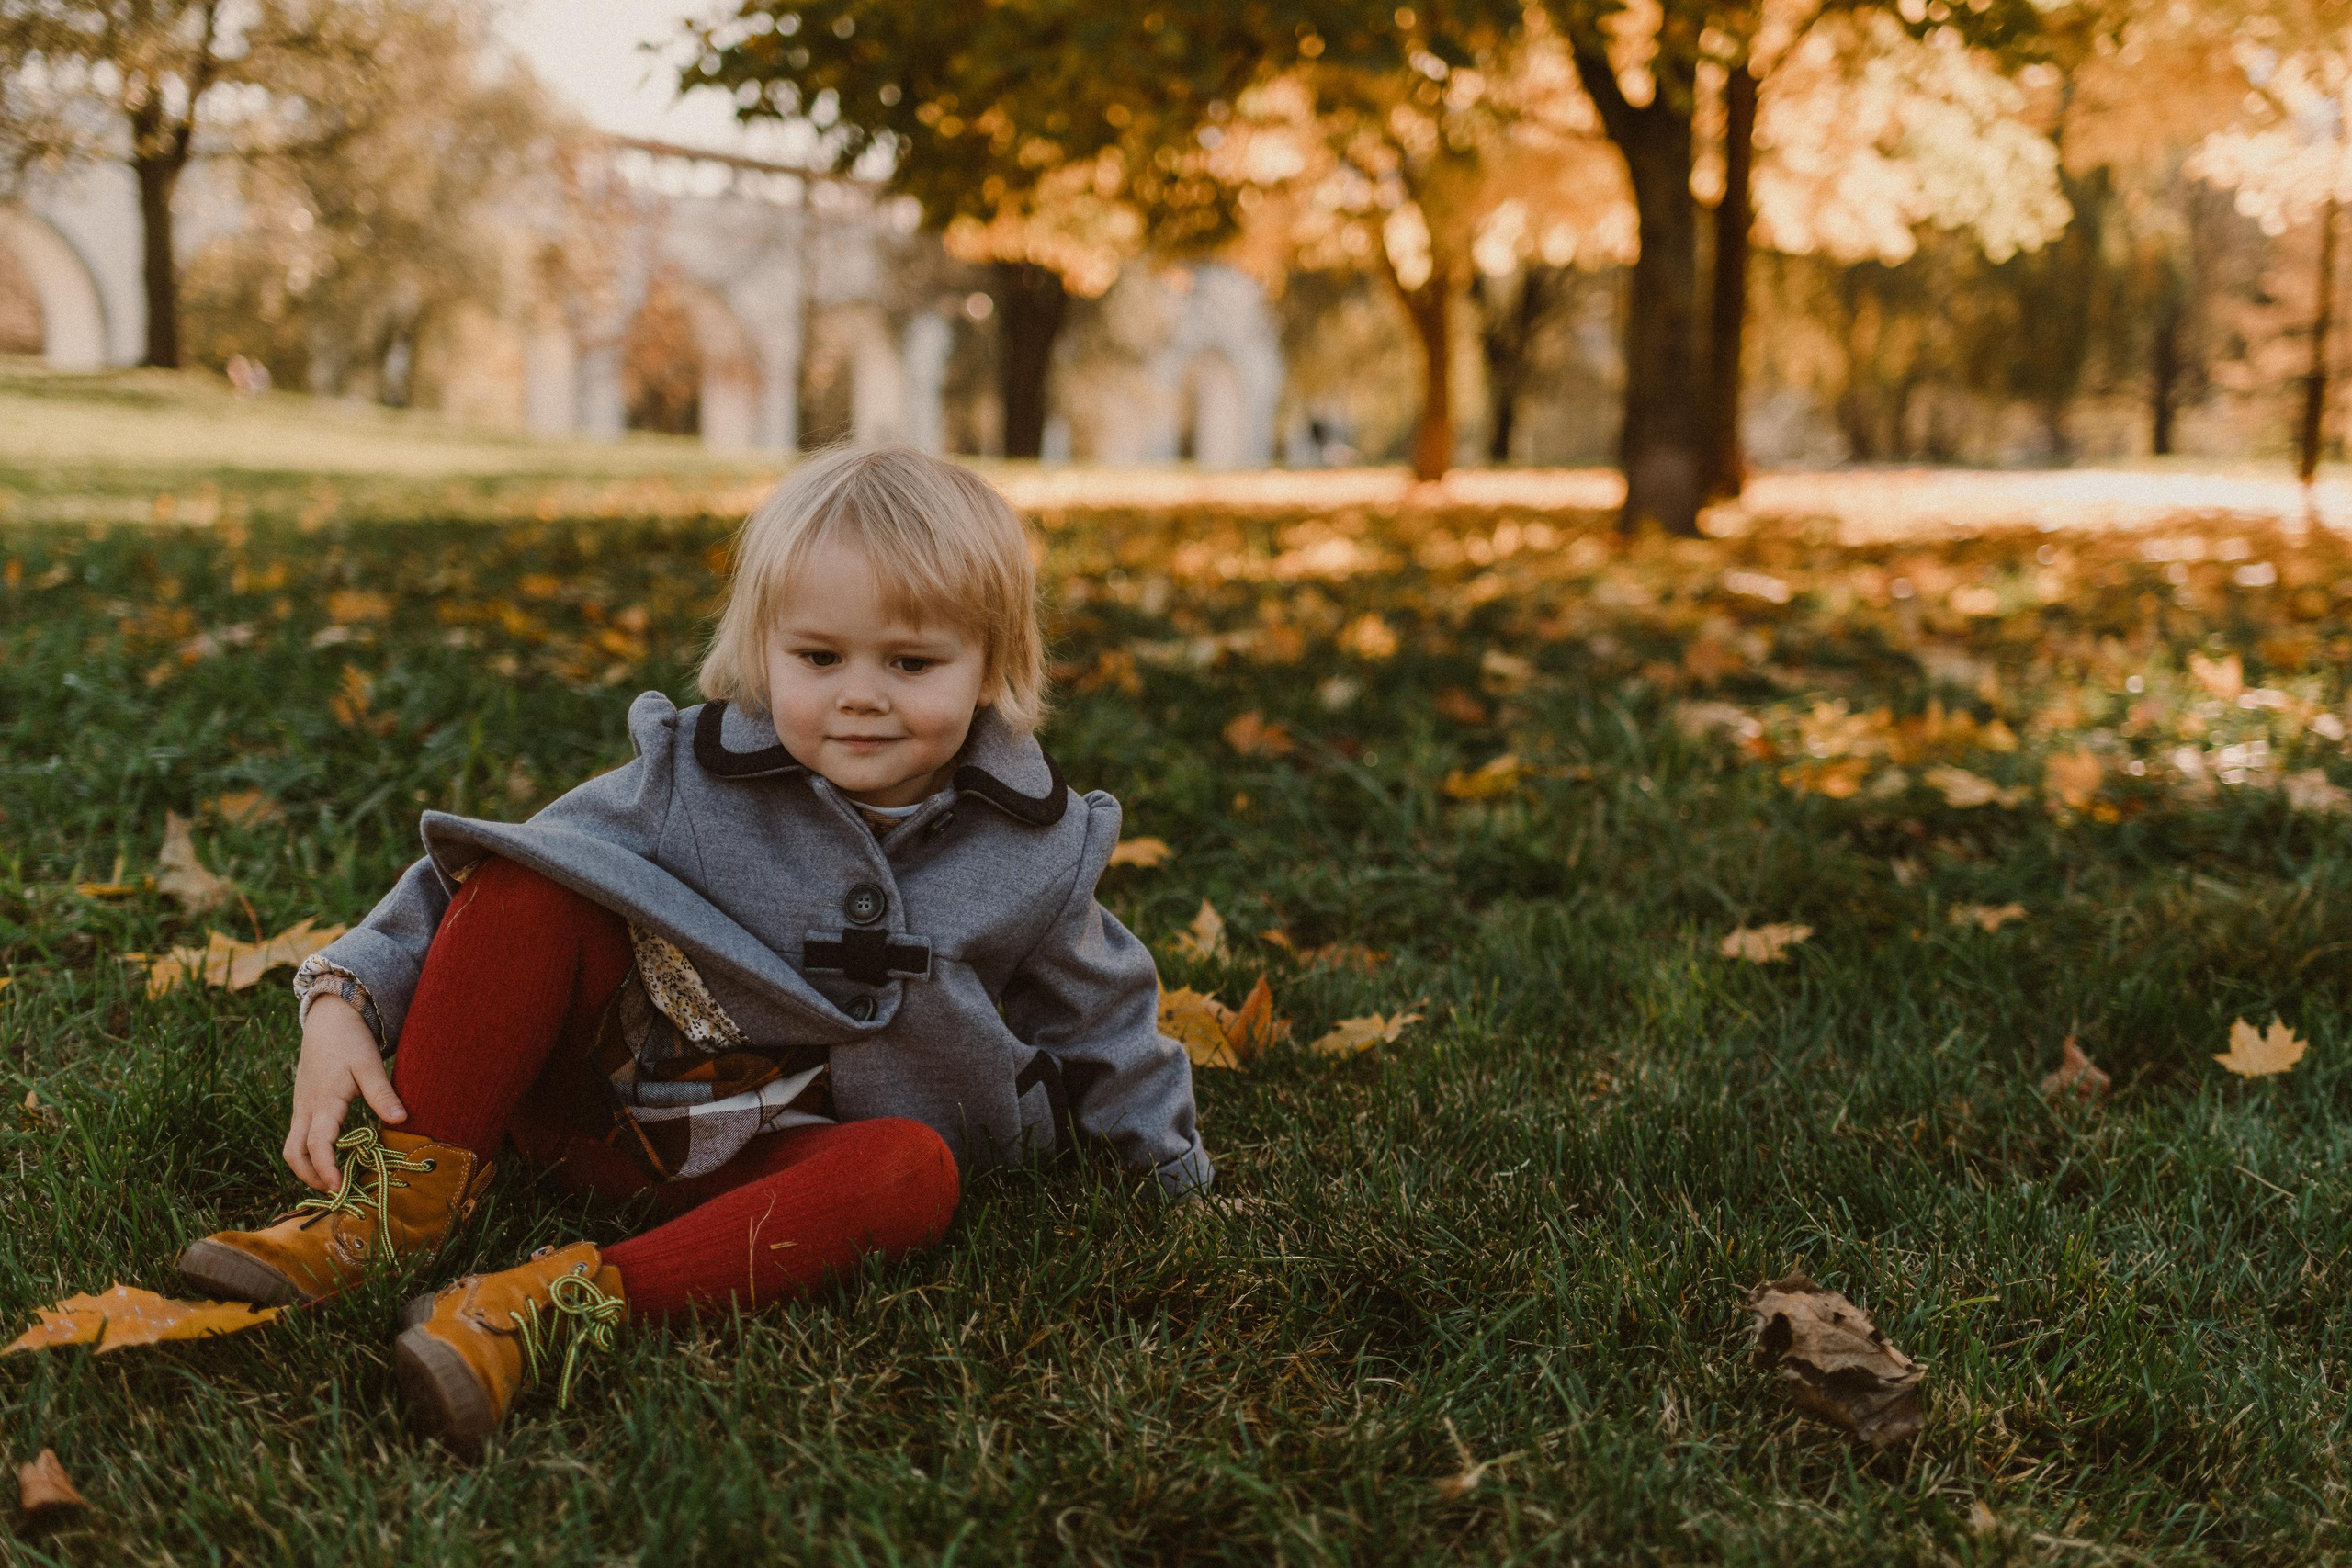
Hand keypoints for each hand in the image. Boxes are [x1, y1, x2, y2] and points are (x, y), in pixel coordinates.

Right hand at [284, 993, 406, 1190]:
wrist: (328, 1019)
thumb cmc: (350, 1040)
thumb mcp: (369, 1064)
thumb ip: (383, 1094)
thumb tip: (401, 1120)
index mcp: (322, 1102)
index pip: (317, 1144)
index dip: (326, 1169)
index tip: (340, 1188)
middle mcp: (305, 1109)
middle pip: (293, 1153)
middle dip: (310, 1177)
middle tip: (337, 1192)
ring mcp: (300, 1108)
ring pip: (291, 1147)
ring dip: (307, 1168)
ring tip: (334, 1181)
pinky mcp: (303, 1106)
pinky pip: (297, 1137)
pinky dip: (308, 1155)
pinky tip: (331, 1160)